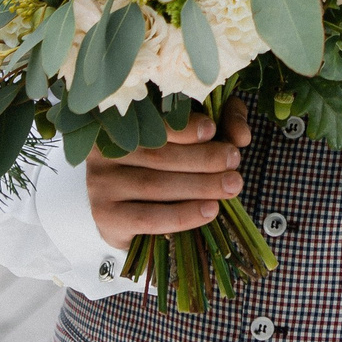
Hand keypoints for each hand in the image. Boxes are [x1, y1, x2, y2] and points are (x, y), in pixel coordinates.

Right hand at [85, 99, 250, 250]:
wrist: (125, 214)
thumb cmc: (158, 169)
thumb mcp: (186, 139)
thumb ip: (216, 125)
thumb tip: (241, 134)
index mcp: (118, 125)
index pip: (151, 124)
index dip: (183, 127)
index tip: (213, 130)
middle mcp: (102, 153)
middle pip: (157, 155)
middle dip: (202, 158)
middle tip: (234, 161)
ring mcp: (99, 186)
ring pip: (155, 185)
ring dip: (199, 186)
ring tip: (231, 185)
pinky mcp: (106, 217)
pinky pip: (148, 217)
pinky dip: (183, 214)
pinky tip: (210, 210)